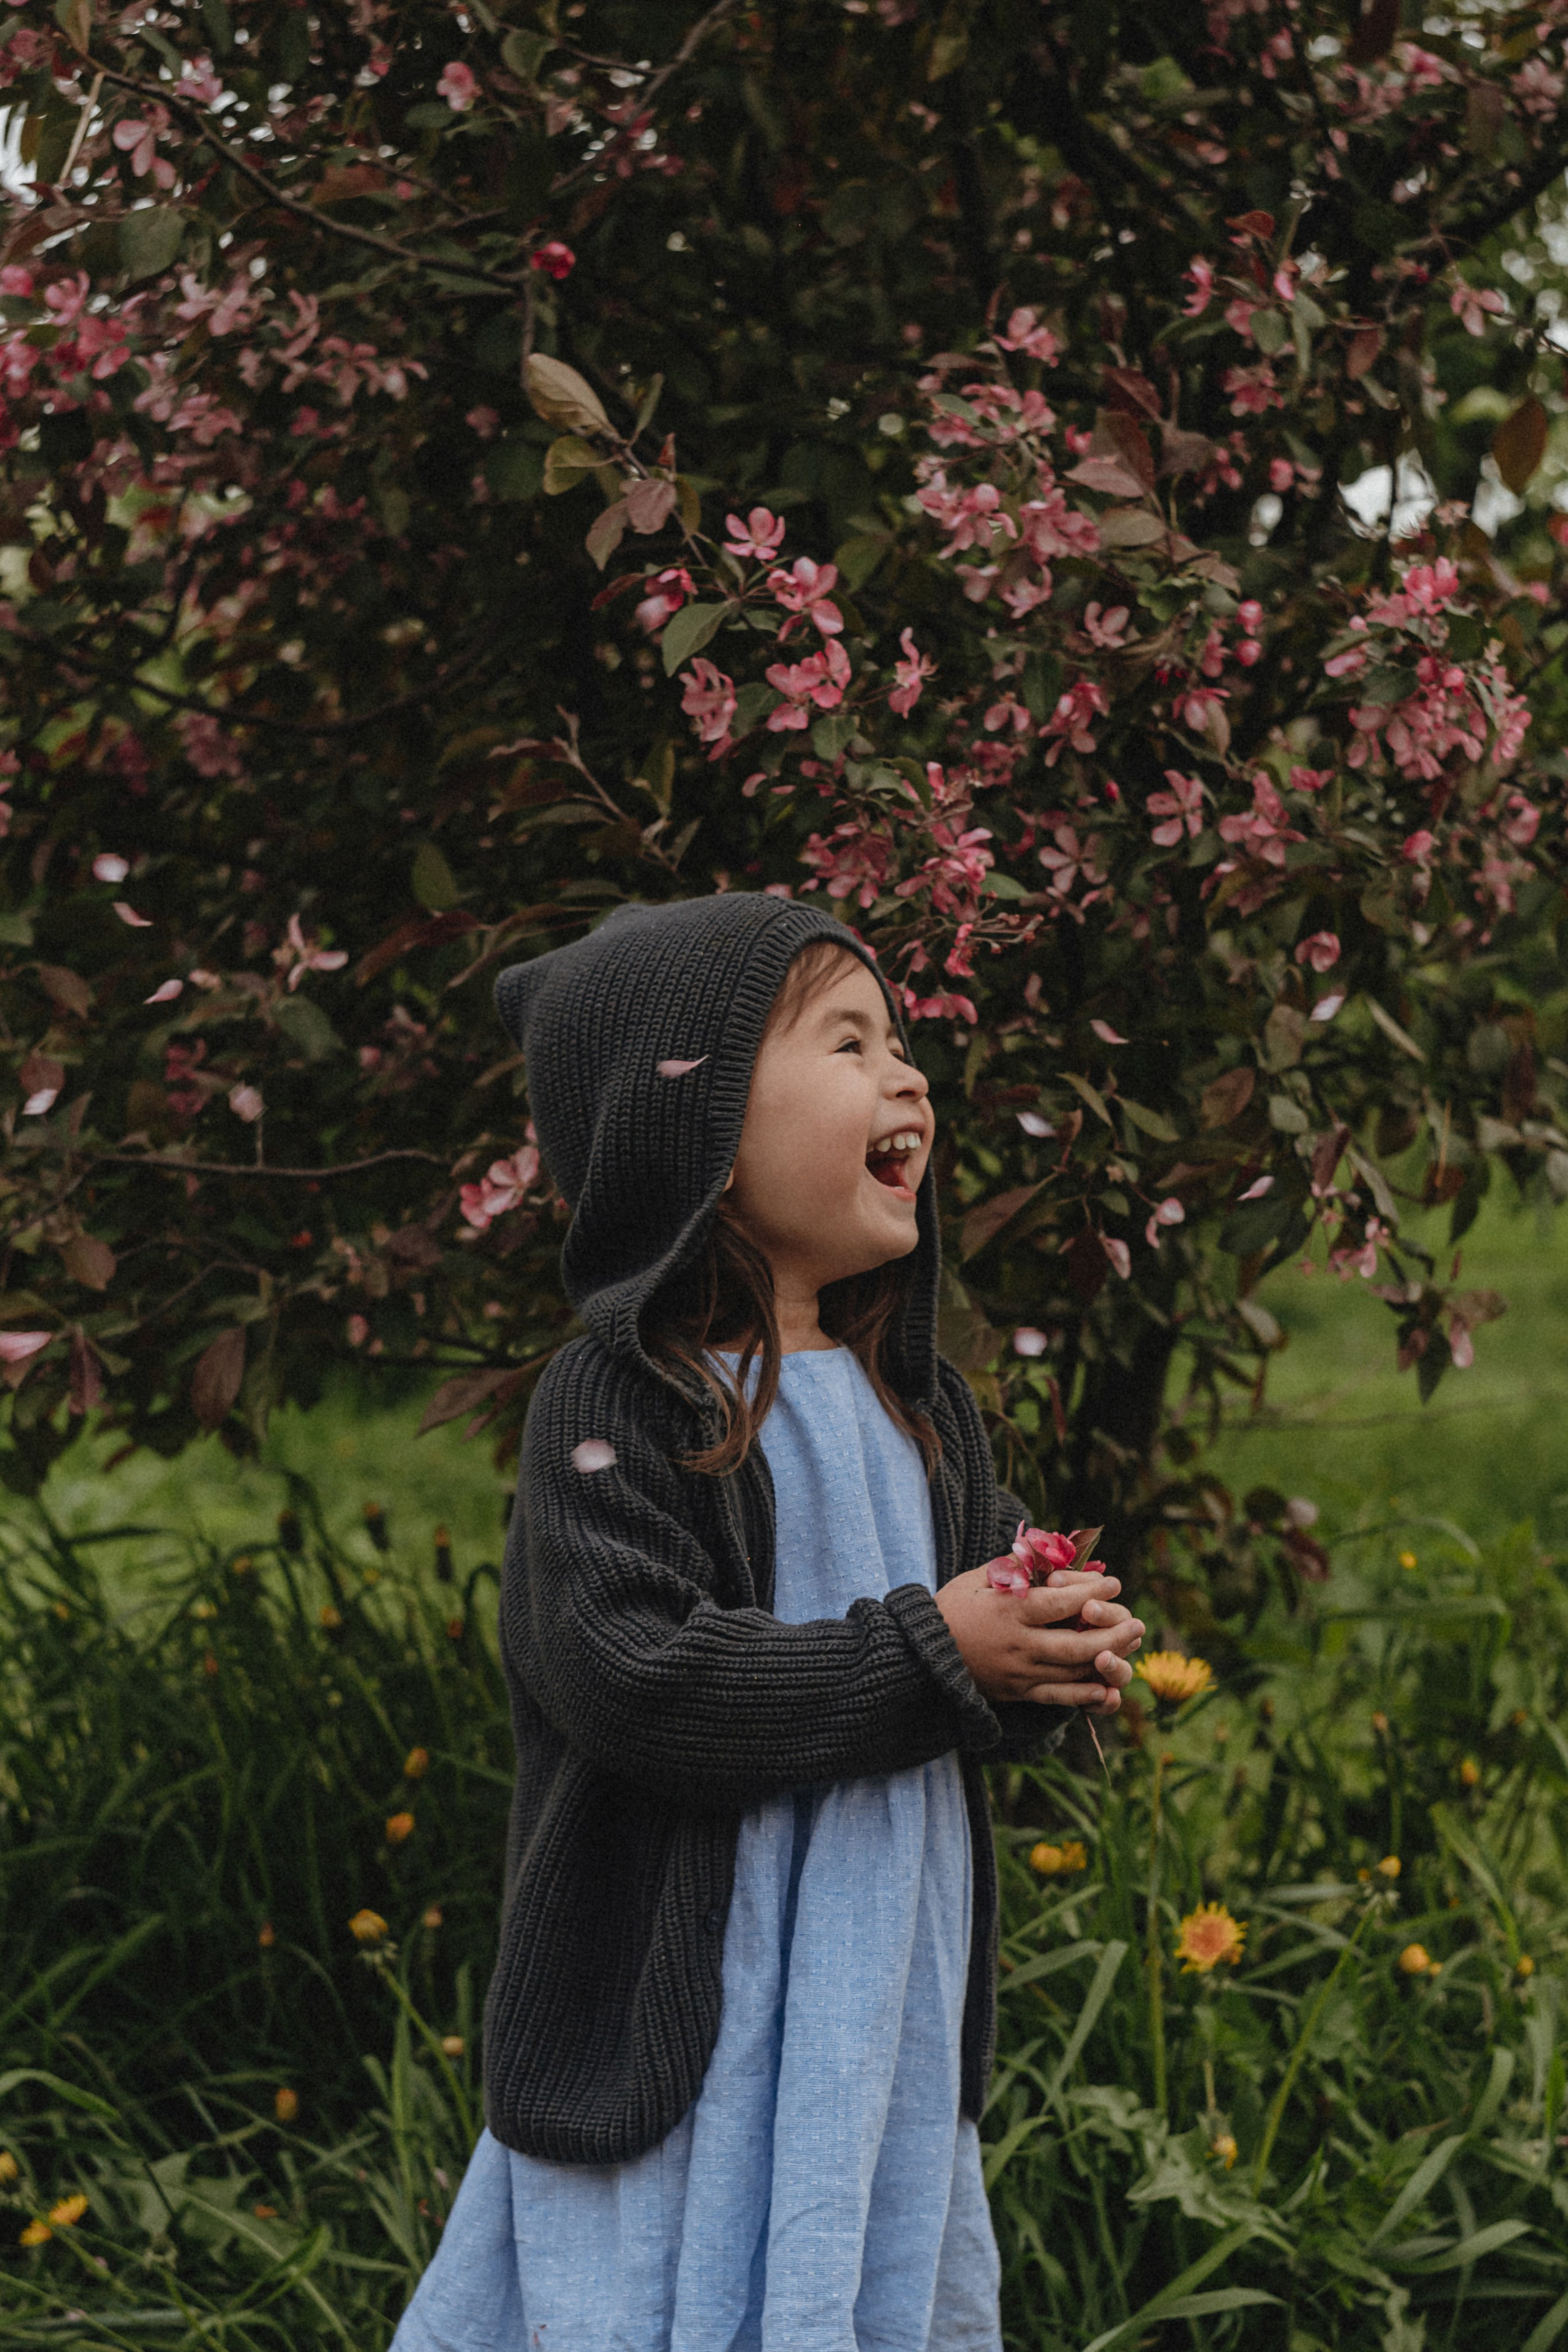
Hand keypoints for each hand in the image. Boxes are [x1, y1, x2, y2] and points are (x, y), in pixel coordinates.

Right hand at [936, 1566, 1143, 1710]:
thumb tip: (1051, 1554)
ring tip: (1130, 1645)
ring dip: (1106, 1659)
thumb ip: (1015, 1568)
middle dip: (1112, 1633)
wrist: (922, 1656)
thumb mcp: (978, 1579)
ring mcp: (1019, 1672)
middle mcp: (1017, 1644)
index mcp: (1008, 1611)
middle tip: (1137, 1622)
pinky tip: (1108, 1688)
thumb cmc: (952, 1608)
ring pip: (1073, 1671)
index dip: (1092, 1593)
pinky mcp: (1018, 1692)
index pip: (1060, 1603)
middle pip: (1076, 1643)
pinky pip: (1058, 1697)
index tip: (1114, 1584)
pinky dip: (1086, 1694)